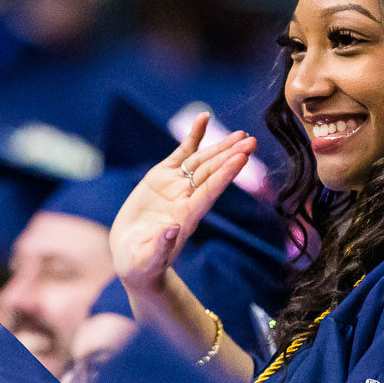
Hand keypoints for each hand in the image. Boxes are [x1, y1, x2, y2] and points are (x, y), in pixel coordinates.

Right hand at [109, 113, 256, 296]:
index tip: (242, 158)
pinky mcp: (162, 177)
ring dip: (220, 146)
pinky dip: (193, 136)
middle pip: (212, 172)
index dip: (226, 174)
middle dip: (231, 156)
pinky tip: (204, 118)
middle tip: (251, 140)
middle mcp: (186, 198)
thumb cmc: (140, 265)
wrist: (132, 258)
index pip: (210, 191)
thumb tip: (172, 230)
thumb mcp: (146, 260)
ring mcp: (175, 186)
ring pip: (201, 161)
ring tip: (241, 133)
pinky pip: (181, 153)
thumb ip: (160, 246)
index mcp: (186, 216)